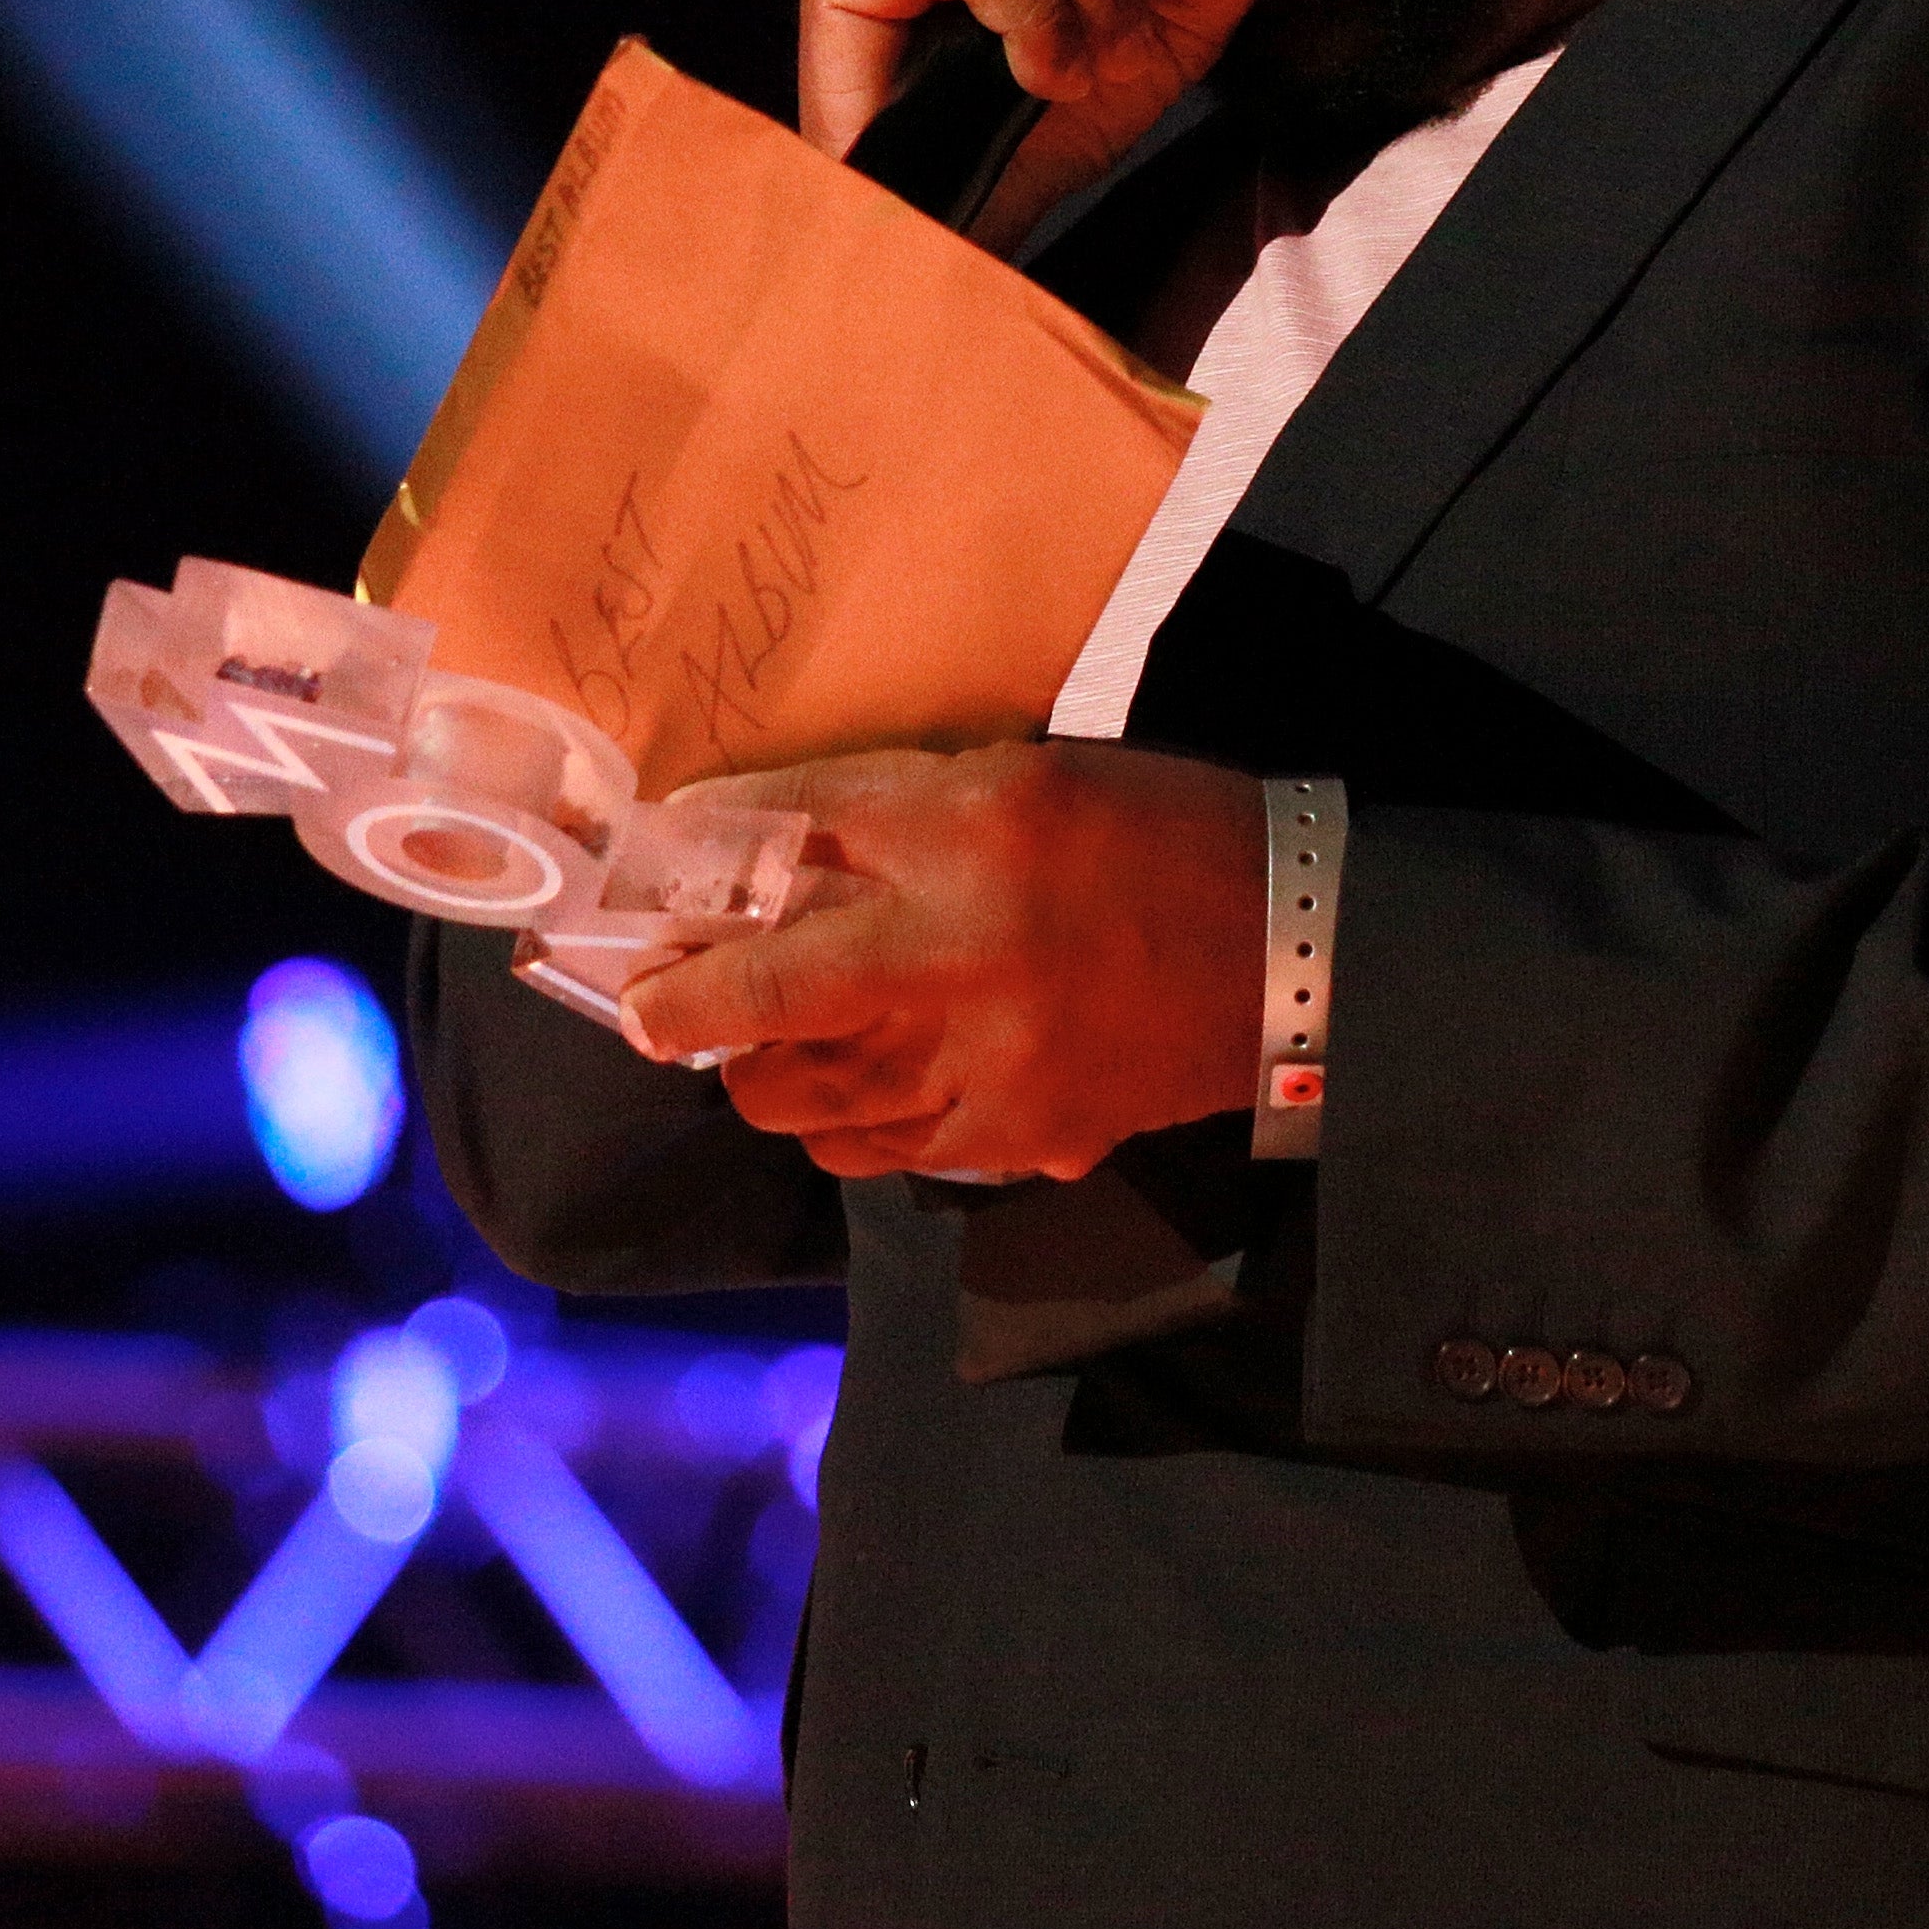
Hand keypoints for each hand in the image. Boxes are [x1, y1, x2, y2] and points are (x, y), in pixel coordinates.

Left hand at [617, 744, 1266, 1178]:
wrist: (1292, 956)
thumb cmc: (1156, 835)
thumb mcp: (1022, 777)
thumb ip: (882, 806)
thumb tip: (746, 833)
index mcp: (967, 842)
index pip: (784, 861)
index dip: (689, 907)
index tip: (636, 941)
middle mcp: (959, 965)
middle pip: (761, 1015)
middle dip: (693, 1016)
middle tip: (676, 1000)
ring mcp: (981, 1074)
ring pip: (803, 1102)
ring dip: (766, 1071)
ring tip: (781, 1038)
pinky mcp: (1010, 1143)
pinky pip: (878, 1151)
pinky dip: (848, 1119)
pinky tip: (873, 1080)